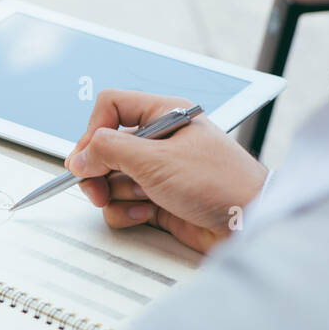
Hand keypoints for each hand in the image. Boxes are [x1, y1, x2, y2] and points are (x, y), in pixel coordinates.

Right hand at [66, 90, 268, 252]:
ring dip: (117, 195)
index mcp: (163, 115)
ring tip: (141, 200)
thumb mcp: (156, 160)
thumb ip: (109, 152)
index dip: (92, 132)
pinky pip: (124, 204)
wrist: (249, 222)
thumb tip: (79, 157)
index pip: (110, 108)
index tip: (86, 158)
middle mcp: (159, 141)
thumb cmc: (219, 183)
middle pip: (105, 148)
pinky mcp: (158, 201)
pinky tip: (147, 215)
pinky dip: (128, 213)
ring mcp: (158, 172)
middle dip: (98, 171)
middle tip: (96, 189)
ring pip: (111, 180)